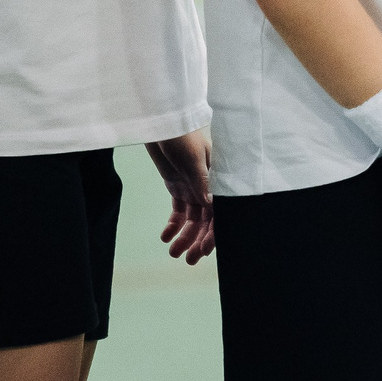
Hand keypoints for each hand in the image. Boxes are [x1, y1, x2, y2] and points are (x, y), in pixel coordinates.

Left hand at [145, 132, 213, 262]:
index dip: (213, 233)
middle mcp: (209, 185)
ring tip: (173, 252)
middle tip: (188, 259)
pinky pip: (178, 211)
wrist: (161, 121)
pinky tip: (165, 236)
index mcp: (219, 178)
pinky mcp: (178, 185)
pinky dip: (173, 225)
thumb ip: (201, 181)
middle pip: (207, 220)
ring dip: (185, 236)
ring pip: (192, 219)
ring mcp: (193, 186)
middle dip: (198, 240)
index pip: (220, 211)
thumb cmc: (181, 134)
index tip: (204, 251)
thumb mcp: (192, 157)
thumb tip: (211, 205)